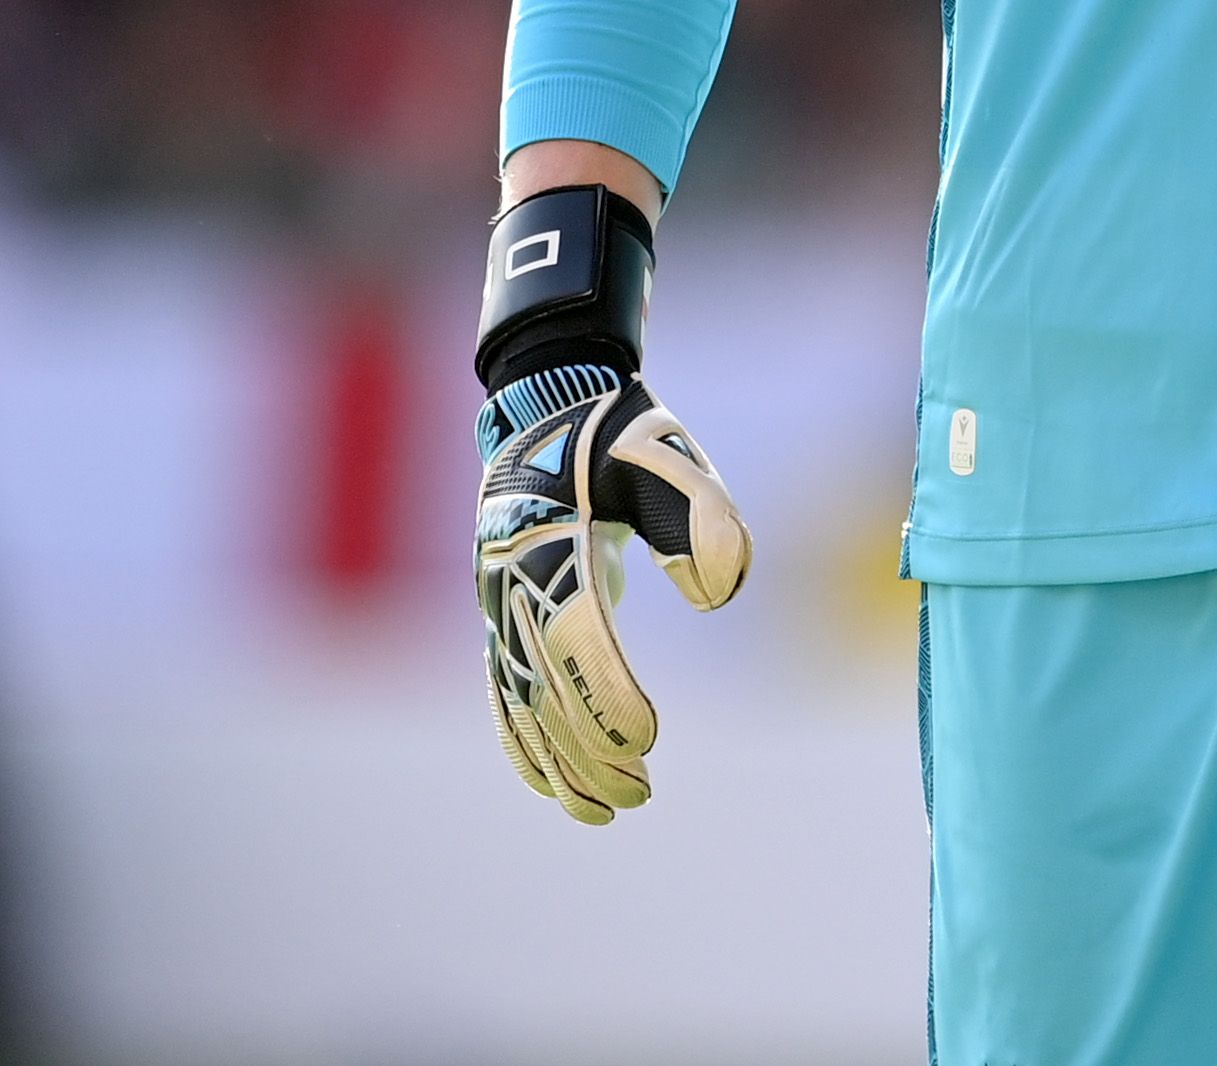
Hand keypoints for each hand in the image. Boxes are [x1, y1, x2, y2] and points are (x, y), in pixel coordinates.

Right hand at [474, 360, 752, 820]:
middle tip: (642, 797)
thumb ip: (701, 514)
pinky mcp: (499, 614)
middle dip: (589, 750)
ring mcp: (497, 601)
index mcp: (551, 537)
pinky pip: (502, 691)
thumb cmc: (616, 433)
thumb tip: (718, 595)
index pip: (576, 631)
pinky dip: (522, 743)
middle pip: (545, 684)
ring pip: (521, 702)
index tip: (648, 742)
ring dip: (558, 763)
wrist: (547, 404)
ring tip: (605, 813)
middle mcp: (512, 579)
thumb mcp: (667, 453)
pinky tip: (550, 787)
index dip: (606, 692)